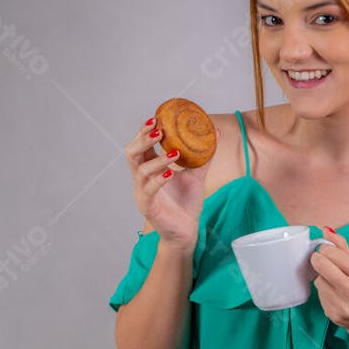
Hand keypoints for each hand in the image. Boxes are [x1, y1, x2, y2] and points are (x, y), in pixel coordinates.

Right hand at [124, 114, 219, 248]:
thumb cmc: (187, 202)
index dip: (144, 131)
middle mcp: (141, 178)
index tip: (157, 118)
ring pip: (140, 170)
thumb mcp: (197, 175)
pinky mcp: (147, 206)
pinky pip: (148, 190)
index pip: (140, 144)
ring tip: (175, 153)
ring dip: (157, 159)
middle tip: (160, 130)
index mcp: (150, 168)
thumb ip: (204, 155)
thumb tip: (216, 133)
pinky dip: (158, 179)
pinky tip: (170, 173)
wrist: (188, 230)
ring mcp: (142, 192)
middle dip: (143, 139)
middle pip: (132, 153)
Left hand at [310, 226, 348, 334]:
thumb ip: (342, 248)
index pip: (332, 253)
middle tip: (321, 260)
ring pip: (318, 281)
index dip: (324, 249)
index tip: (326, 251)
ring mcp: (341, 305)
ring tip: (333, 281)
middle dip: (317, 260)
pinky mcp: (332, 315)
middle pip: (320, 265)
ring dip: (321, 278)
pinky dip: (323, 292)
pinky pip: (319, 296)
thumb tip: (326, 230)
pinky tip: (334, 295)